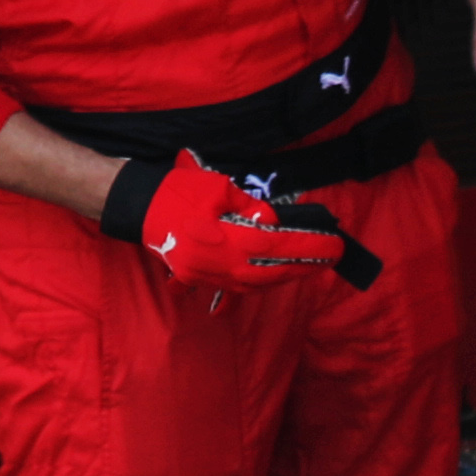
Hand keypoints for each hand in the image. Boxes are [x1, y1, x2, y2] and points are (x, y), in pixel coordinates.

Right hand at [117, 150, 350, 285]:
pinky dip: (262, 281)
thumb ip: (249, 209)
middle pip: (272, 273)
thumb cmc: (178, 192)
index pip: (278, 248)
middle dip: (304, 264)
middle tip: (331, 256)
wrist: (140, 208)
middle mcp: (222, 268)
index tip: (334, 245)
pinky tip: (277, 274)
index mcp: (227, 242)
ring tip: (310, 264)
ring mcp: (211, 278)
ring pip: (258, 284)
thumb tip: (272, 223)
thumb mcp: (218, 188)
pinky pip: (240, 287)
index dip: (309, 248)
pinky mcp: (204, 279)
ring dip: (286, 275)